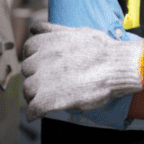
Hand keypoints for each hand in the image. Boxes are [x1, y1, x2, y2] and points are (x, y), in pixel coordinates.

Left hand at [21, 22, 143, 120]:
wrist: (117, 66)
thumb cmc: (101, 48)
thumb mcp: (76, 32)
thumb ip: (54, 31)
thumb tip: (37, 29)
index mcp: (46, 42)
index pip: (28, 49)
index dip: (35, 56)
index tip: (42, 63)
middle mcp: (41, 59)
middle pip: (26, 69)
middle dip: (35, 74)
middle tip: (47, 81)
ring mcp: (44, 80)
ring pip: (28, 89)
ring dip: (33, 94)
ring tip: (44, 97)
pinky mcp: (50, 99)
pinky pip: (33, 108)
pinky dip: (33, 112)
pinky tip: (38, 114)